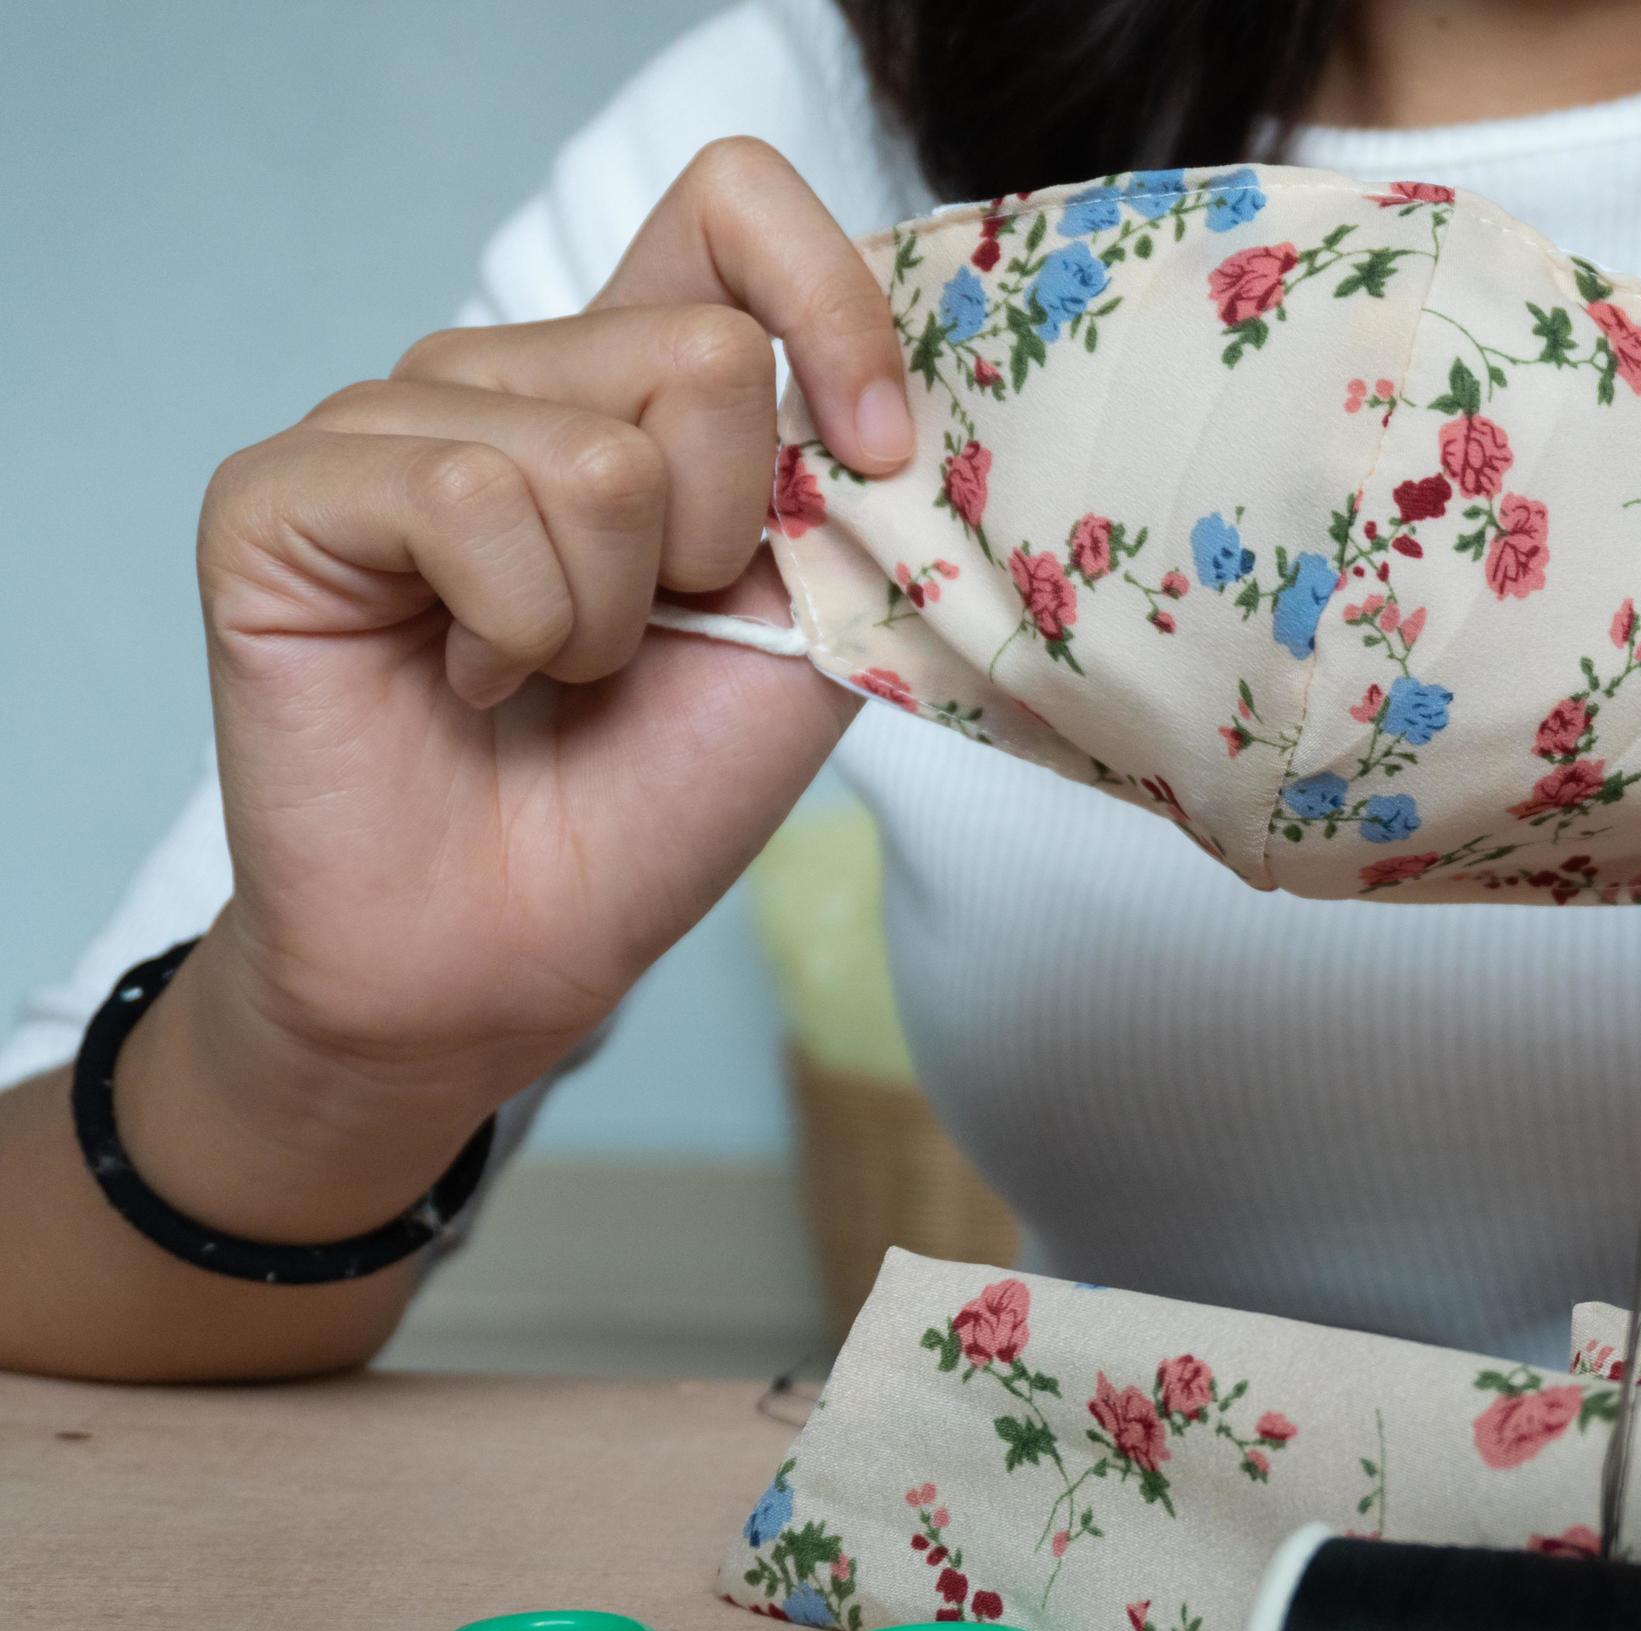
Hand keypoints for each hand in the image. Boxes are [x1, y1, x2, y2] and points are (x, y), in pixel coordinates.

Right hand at [158, 139, 905, 1226]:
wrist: (514, 951)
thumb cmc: (650, 797)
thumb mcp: (807, 633)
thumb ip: (844, 496)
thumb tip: (894, 395)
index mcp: (633, 383)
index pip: (734, 208)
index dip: (832, 307)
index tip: (877, 455)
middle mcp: (508, 373)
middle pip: (699, 355)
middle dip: (719, 546)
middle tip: (644, 642)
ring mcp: (383, 419)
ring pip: (590, 451)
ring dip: (607, 616)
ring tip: (548, 676)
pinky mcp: (285, 491)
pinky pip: (464, 496)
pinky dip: (512, 625)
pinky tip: (467, 678)